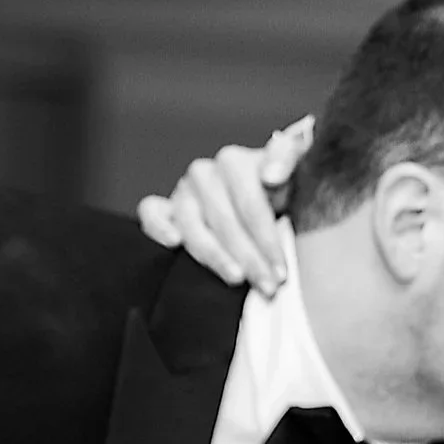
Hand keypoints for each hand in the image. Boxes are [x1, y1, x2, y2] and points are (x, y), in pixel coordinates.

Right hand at [135, 116, 313, 293]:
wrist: (258, 191)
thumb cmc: (276, 187)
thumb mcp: (293, 168)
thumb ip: (287, 158)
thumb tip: (271, 176)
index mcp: (234, 161)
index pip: (250, 203)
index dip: (267, 239)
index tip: (281, 270)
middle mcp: (204, 173)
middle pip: (225, 221)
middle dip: (250, 258)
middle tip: (268, 285)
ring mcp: (182, 191)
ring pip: (193, 227)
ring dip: (216, 256)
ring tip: (236, 280)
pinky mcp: (163, 207)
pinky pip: (150, 213)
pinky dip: (159, 228)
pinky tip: (174, 244)